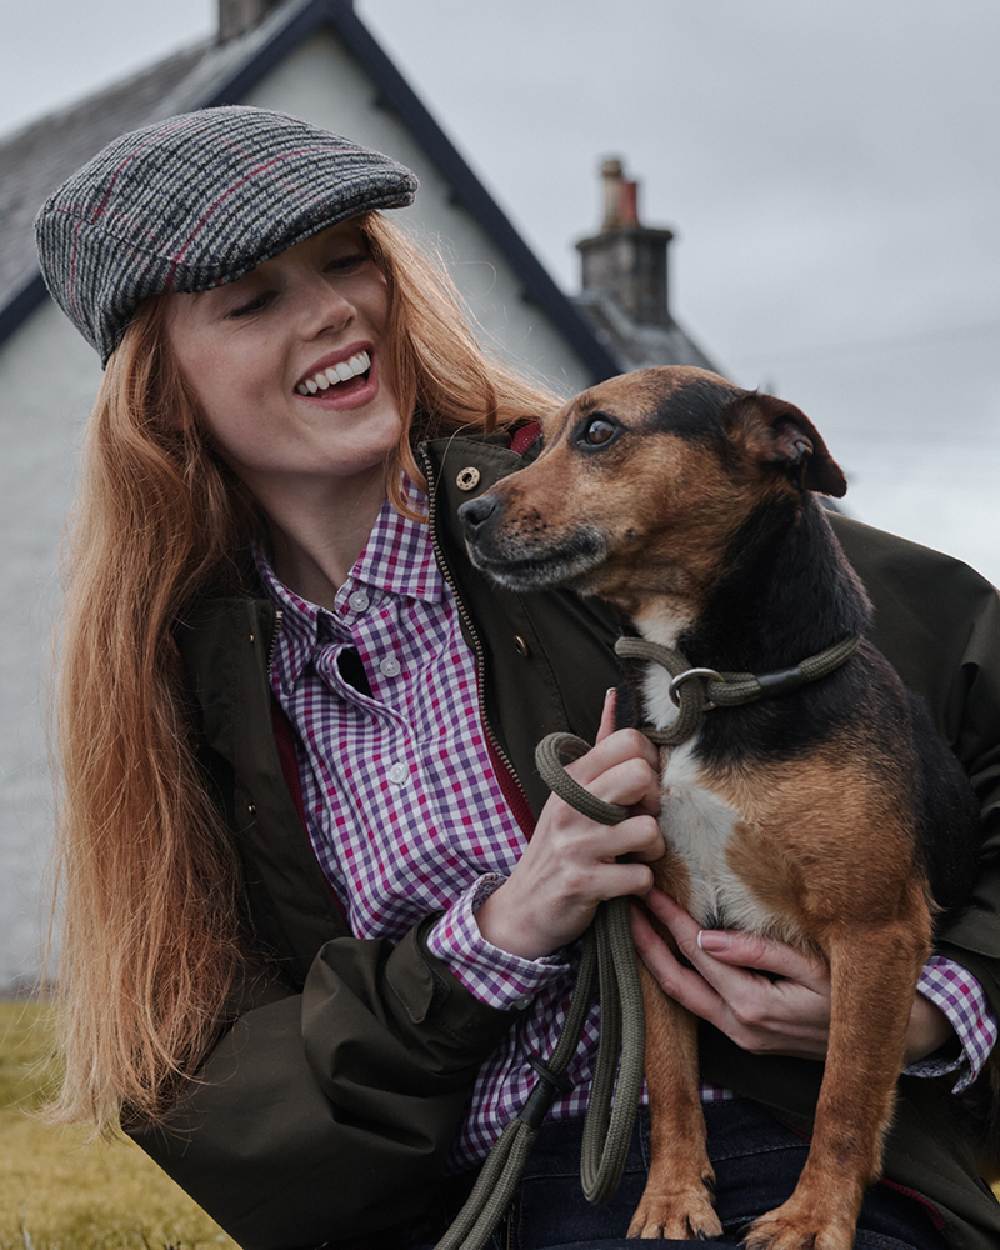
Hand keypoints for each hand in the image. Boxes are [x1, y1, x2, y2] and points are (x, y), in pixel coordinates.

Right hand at [477, 689, 664, 959]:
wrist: (524, 906)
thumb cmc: (560, 844)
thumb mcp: (571, 792)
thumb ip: (600, 748)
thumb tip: (616, 695)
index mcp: (572, 778)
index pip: (628, 741)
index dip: (650, 763)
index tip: (642, 788)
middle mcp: (570, 805)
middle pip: (641, 776)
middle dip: (655, 802)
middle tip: (641, 819)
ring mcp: (575, 844)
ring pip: (648, 830)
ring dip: (653, 849)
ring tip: (635, 854)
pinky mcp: (582, 883)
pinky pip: (639, 877)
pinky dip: (640, 884)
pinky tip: (625, 882)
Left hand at [631, 889, 953, 1063]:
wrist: (889, 1036)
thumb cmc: (855, 991)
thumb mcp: (813, 965)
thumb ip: (758, 952)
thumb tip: (706, 940)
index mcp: (752, 1005)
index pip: (697, 954)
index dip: (669, 921)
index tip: (648, 892)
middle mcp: (738, 1027)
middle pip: (675, 981)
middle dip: (646, 943)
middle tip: (623, 906)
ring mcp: (740, 1037)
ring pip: (681, 997)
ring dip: (656, 960)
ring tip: (635, 926)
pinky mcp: (745, 1037)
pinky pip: (698, 1006)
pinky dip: (677, 977)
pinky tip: (666, 953)